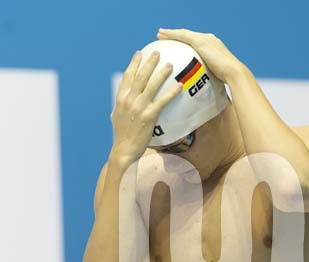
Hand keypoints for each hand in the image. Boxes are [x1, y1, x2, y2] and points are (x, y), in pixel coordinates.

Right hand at [110, 49, 181, 163]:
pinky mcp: (149, 116)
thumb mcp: (116, 116)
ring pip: (152, 85)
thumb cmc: (122, 135)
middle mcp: (129, 99)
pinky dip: (171, 92)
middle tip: (158, 52)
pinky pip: (163, 101)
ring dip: (162, 73)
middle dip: (149, 62)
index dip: (134, 63)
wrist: (124, 150)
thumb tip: (124, 98)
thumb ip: (121, 104)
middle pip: (140, 76)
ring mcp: (139, 107)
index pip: (127, 76)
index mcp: (121, 98)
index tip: (139, 53)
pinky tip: (179, 86)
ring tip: (170, 65)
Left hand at [157, 28, 244, 82]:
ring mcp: (205, 39)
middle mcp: (209, 40)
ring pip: (184, 34)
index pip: (196, 44)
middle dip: (176, 35)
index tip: (176, 46)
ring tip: (159, 34)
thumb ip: (208, 83)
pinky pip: (182, 36)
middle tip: (164, 36)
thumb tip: (202, 98)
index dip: (185, 43)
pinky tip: (161, 35)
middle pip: (188, 36)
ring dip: (171, 33)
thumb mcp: (216, 81)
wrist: (233, 74)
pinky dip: (171, 34)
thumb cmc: (228, 82)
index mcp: (213, 48)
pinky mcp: (201, 41)